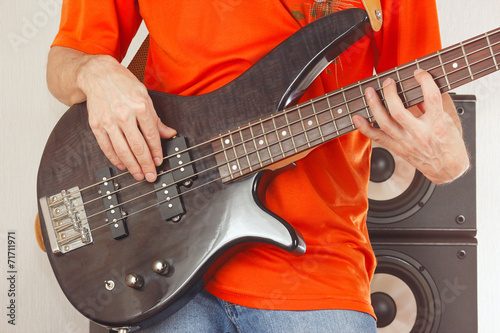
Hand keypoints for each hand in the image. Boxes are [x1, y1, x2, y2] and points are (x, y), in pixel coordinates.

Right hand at [78, 55, 176, 181]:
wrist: (97, 74)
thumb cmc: (123, 84)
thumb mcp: (145, 96)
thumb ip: (156, 119)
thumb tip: (169, 134)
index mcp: (140, 106)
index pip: (152, 136)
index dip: (157, 152)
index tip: (159, 162)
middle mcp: (124, 115)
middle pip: (138, 146)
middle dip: (146, 164)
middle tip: (151, 176)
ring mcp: (109, 121)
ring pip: (123, 150)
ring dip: (132, 166)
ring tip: (139, 175)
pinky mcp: (96, 125)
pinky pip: (107, 147)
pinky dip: (115, 159)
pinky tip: (122, 165)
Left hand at [353, 69, 469, 183]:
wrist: (447, 170)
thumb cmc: (450, 145)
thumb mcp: (448, 122)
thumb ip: (433, 106)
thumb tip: (420, 88)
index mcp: (437, 125)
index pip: (431, 97)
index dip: (424, 81)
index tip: (418, 73)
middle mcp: (420, 134)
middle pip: (399, 111)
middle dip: (390, 93)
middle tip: (388, 81)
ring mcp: (406, 142)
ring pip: (384, 123)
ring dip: (374, 105)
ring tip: (370, 92)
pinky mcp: (398, 148)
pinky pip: (377, 138)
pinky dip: (365, 128)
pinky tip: (357, 118)